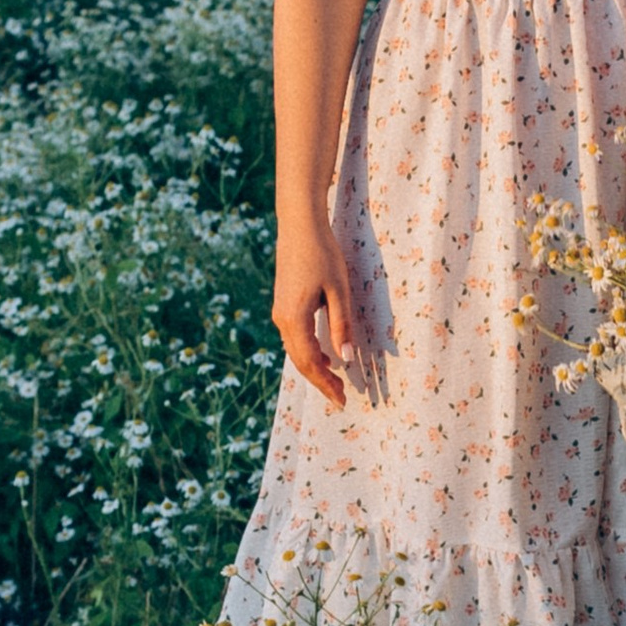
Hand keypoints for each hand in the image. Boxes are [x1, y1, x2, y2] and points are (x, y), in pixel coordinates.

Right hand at [274, 219, 370, 406]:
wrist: (299, 225)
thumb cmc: (322, 253)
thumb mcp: (338, 290)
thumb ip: (341, 325)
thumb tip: (345, 359)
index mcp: (294, 318)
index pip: (310, 362)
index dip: (325, 383)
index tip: (342, 400)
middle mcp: (282, 319)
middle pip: (300, 361)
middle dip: (320, 381)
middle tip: (341, 397)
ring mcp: (280, 312)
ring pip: (295, 350)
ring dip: (314, 367)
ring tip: (335, 381)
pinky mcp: (283, 304)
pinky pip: (295, 337)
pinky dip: (309, 351)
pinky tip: (325, 354)